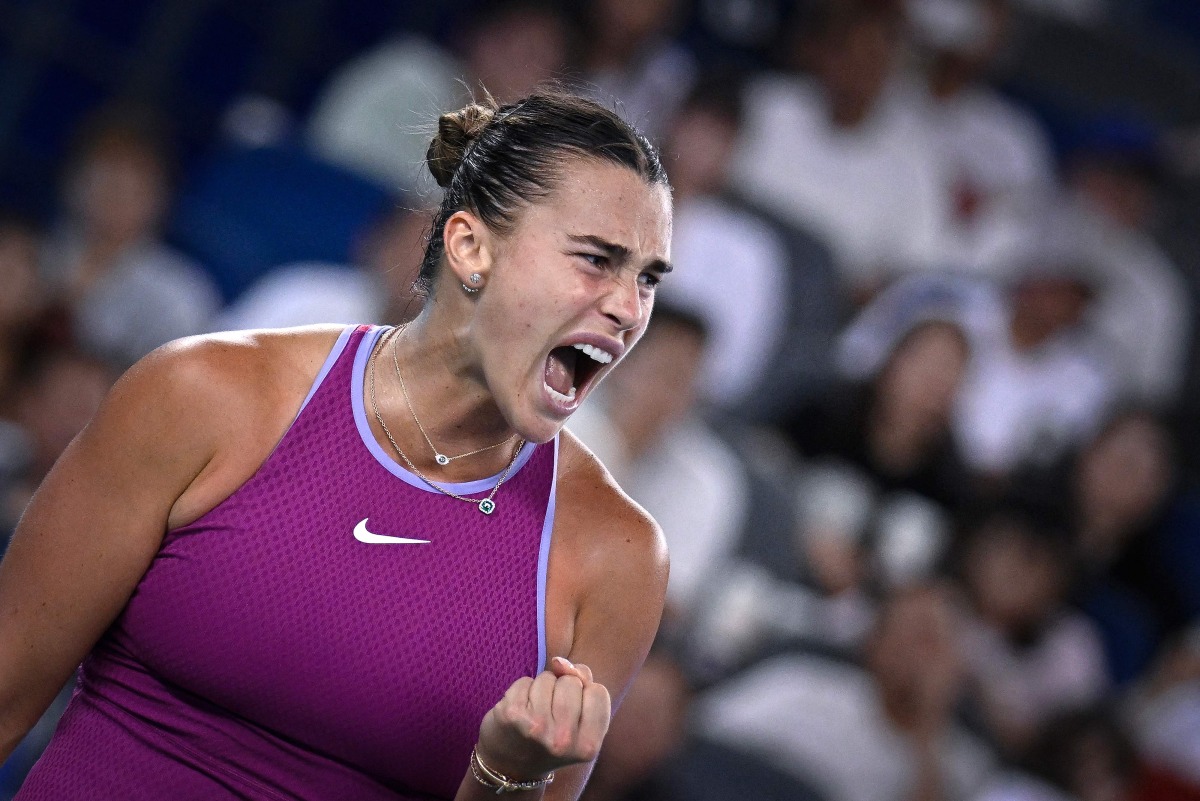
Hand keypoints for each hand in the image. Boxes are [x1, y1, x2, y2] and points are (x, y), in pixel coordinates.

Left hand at [475, 657, 610, 780]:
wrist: (511, 766)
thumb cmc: (552, 737)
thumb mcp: (580, 722)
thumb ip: (584, 684)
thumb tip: (560, 662)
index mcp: (588, 746)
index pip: (598, 692)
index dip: (585, 695)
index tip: (574, 715)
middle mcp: (563, 740)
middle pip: (572, 682)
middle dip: (562, 690)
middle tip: (552, 716)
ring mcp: (536, 727)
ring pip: (548, 678)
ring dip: (541, 689)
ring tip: (535, 714)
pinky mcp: (511, 715)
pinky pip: (525, 681)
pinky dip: (522, 690)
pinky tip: (520, 711)